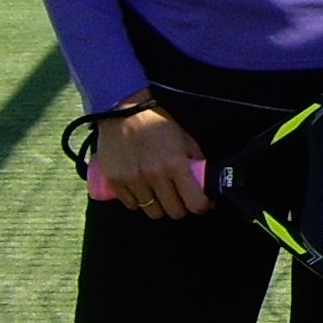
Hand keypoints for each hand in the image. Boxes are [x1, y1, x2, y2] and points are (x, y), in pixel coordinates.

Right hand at [94, 101, 209, 218]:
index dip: (203, 206)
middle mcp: (155, 176)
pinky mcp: (116, 181)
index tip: (204, 203)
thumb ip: (196, 157)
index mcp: (176, 165)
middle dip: (181, 208)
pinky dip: (138, 202)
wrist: (123, 110)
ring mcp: (134, 181)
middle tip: (181, 198)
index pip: (195, 203)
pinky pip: (131, 205)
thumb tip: (207, 174)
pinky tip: (143, 191)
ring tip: (160, 194)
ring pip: (152, 212)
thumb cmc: (156, 121)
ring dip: (159, 206)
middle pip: (174, 213)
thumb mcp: (184, 136)